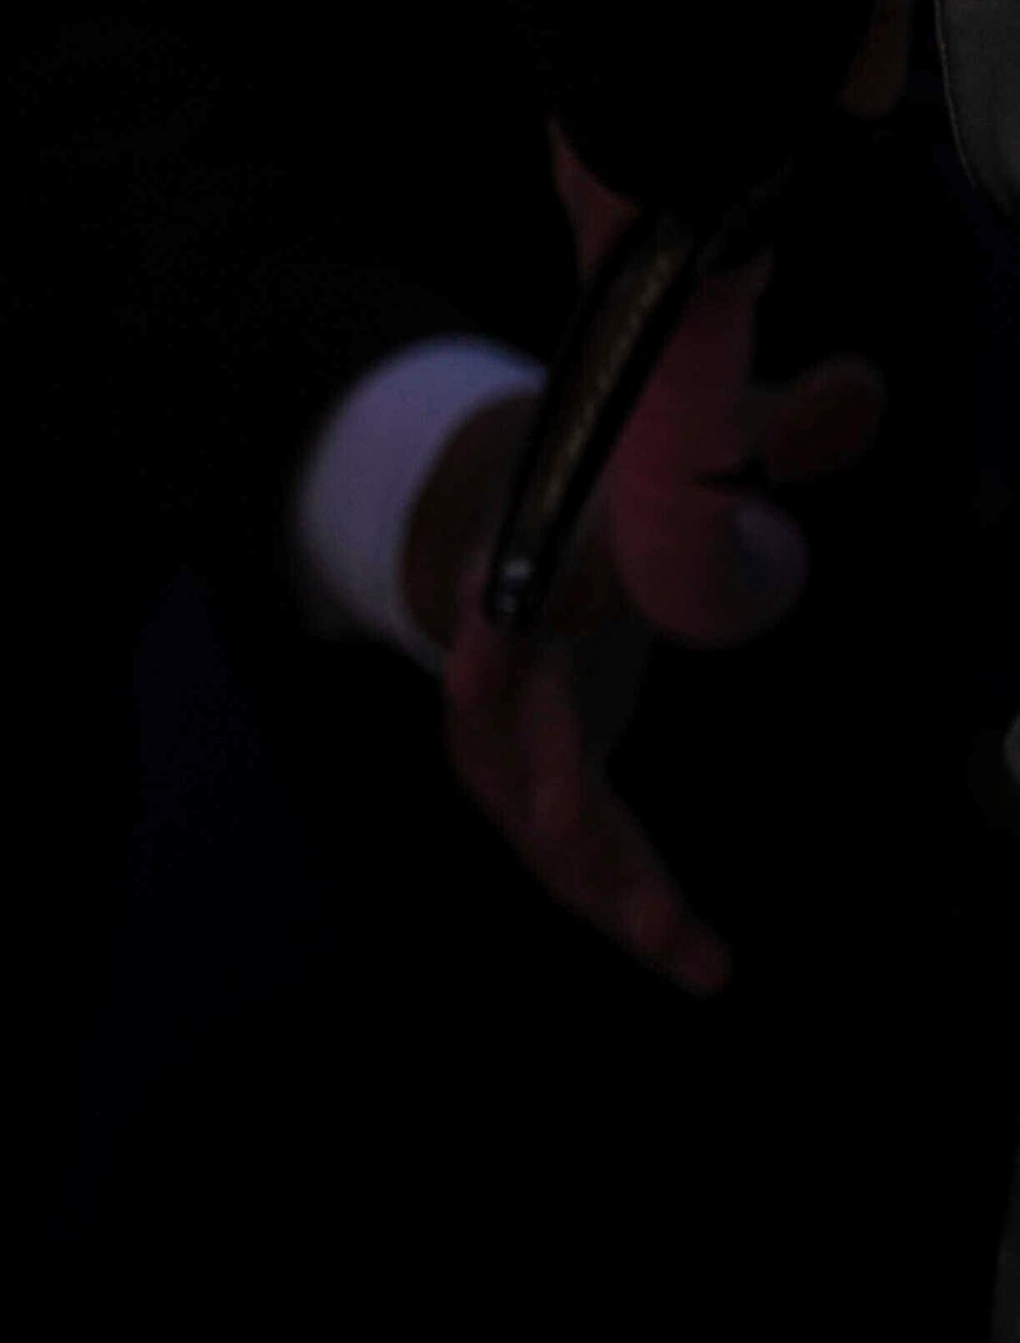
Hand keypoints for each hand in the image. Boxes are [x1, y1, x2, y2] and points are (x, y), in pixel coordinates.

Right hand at [409, 137, 884, 990]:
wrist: (531, 525)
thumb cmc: (619, 482)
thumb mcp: (687, 438)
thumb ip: (767, 421)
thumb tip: (863, 386)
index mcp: (528, 565)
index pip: (499, 602)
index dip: (488, 643)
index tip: (479, 687)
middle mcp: (499, 658)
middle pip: (513, 746)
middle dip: (569, 822)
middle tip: (632, 901)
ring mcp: (501, 729)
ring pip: (537, 820)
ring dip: (607, 889)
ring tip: (692, 956)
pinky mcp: (529, 775)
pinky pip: (567, 848)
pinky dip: (620, 898)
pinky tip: (690, 957)